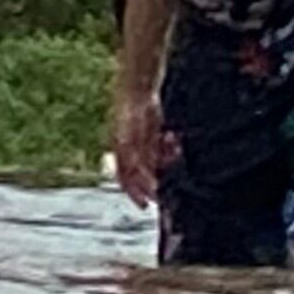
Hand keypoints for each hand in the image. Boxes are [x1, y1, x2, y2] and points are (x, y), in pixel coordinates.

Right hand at [111, 87, 172, 207]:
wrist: (139, 87)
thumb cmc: (130, 110)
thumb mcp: (129, 137)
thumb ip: (131, 159)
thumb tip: (138, 180)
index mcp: (121, 151)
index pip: (126, 179)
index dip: (134, 193)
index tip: (145, 206)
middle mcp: (130, 149)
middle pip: (143, 173)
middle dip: (155, 181)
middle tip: (166, 188)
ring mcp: (142, 141)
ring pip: (156, 161)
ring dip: (166, 160)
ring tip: (172, 149)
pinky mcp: (154, 132)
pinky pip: (164, 148)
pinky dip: (170, 148)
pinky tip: (173, 138)